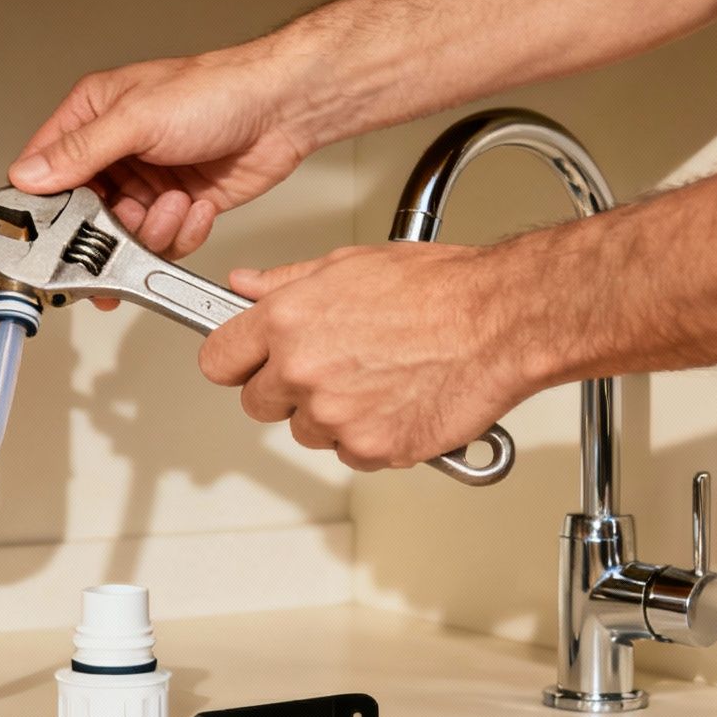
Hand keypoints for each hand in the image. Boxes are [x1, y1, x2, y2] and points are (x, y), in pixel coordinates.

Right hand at [8, 44, 313, 262]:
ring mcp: (148, 180)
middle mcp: (117, 150)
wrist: (281, 109)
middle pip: (85, 212)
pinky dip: (181, 232)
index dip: (44, 203)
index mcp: (94, 115)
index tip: (53, 230)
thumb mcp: (137, 118)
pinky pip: (163, 239)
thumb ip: (80, 151)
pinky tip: (195, 206)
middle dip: (108, 226)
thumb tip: (29, 175)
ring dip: (152, 229)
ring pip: (125, 233)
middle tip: (125, 224)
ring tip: (175, 203)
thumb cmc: (217, 90)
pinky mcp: (178, 206)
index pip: (45, 167)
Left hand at [198, 244, 533, 470]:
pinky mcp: (370, 448)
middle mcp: (302, 370)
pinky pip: (350, 453)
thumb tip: (246, 286)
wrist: (498, 322)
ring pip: (305, 430)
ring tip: (376, 377)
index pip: (218, 359)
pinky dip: (370, 435)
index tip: (248, 362)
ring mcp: (334, 415)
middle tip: (330, 366)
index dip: (236, 361)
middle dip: (285, 389)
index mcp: (287, 321)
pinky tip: (396, 400)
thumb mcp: (348, 264)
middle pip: (257, 402)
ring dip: (330, 414)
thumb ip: (286, 282)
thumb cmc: (438, 288)